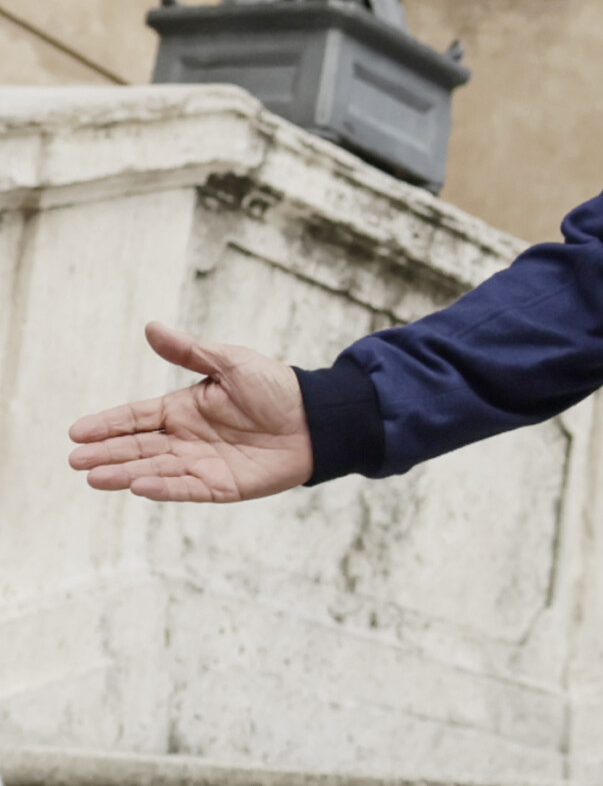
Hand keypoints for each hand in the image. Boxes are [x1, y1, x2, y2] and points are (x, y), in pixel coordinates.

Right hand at [68, 323, 312, 502]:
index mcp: (184, 408)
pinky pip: (186, 487)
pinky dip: (163, 488)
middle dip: (105, 453)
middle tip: (74, 460)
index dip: (107, 424)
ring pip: (154, 469)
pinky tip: (138, 486)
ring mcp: (201, 463)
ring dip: (124, 473)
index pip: (136, 418)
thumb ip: (189, 351)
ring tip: (93, 477)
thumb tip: (151, 327)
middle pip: (137, 447)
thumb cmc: (276, 387)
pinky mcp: (221, 485)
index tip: (76, 431)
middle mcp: (186, 438)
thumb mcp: (231, 362)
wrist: (317, 418)